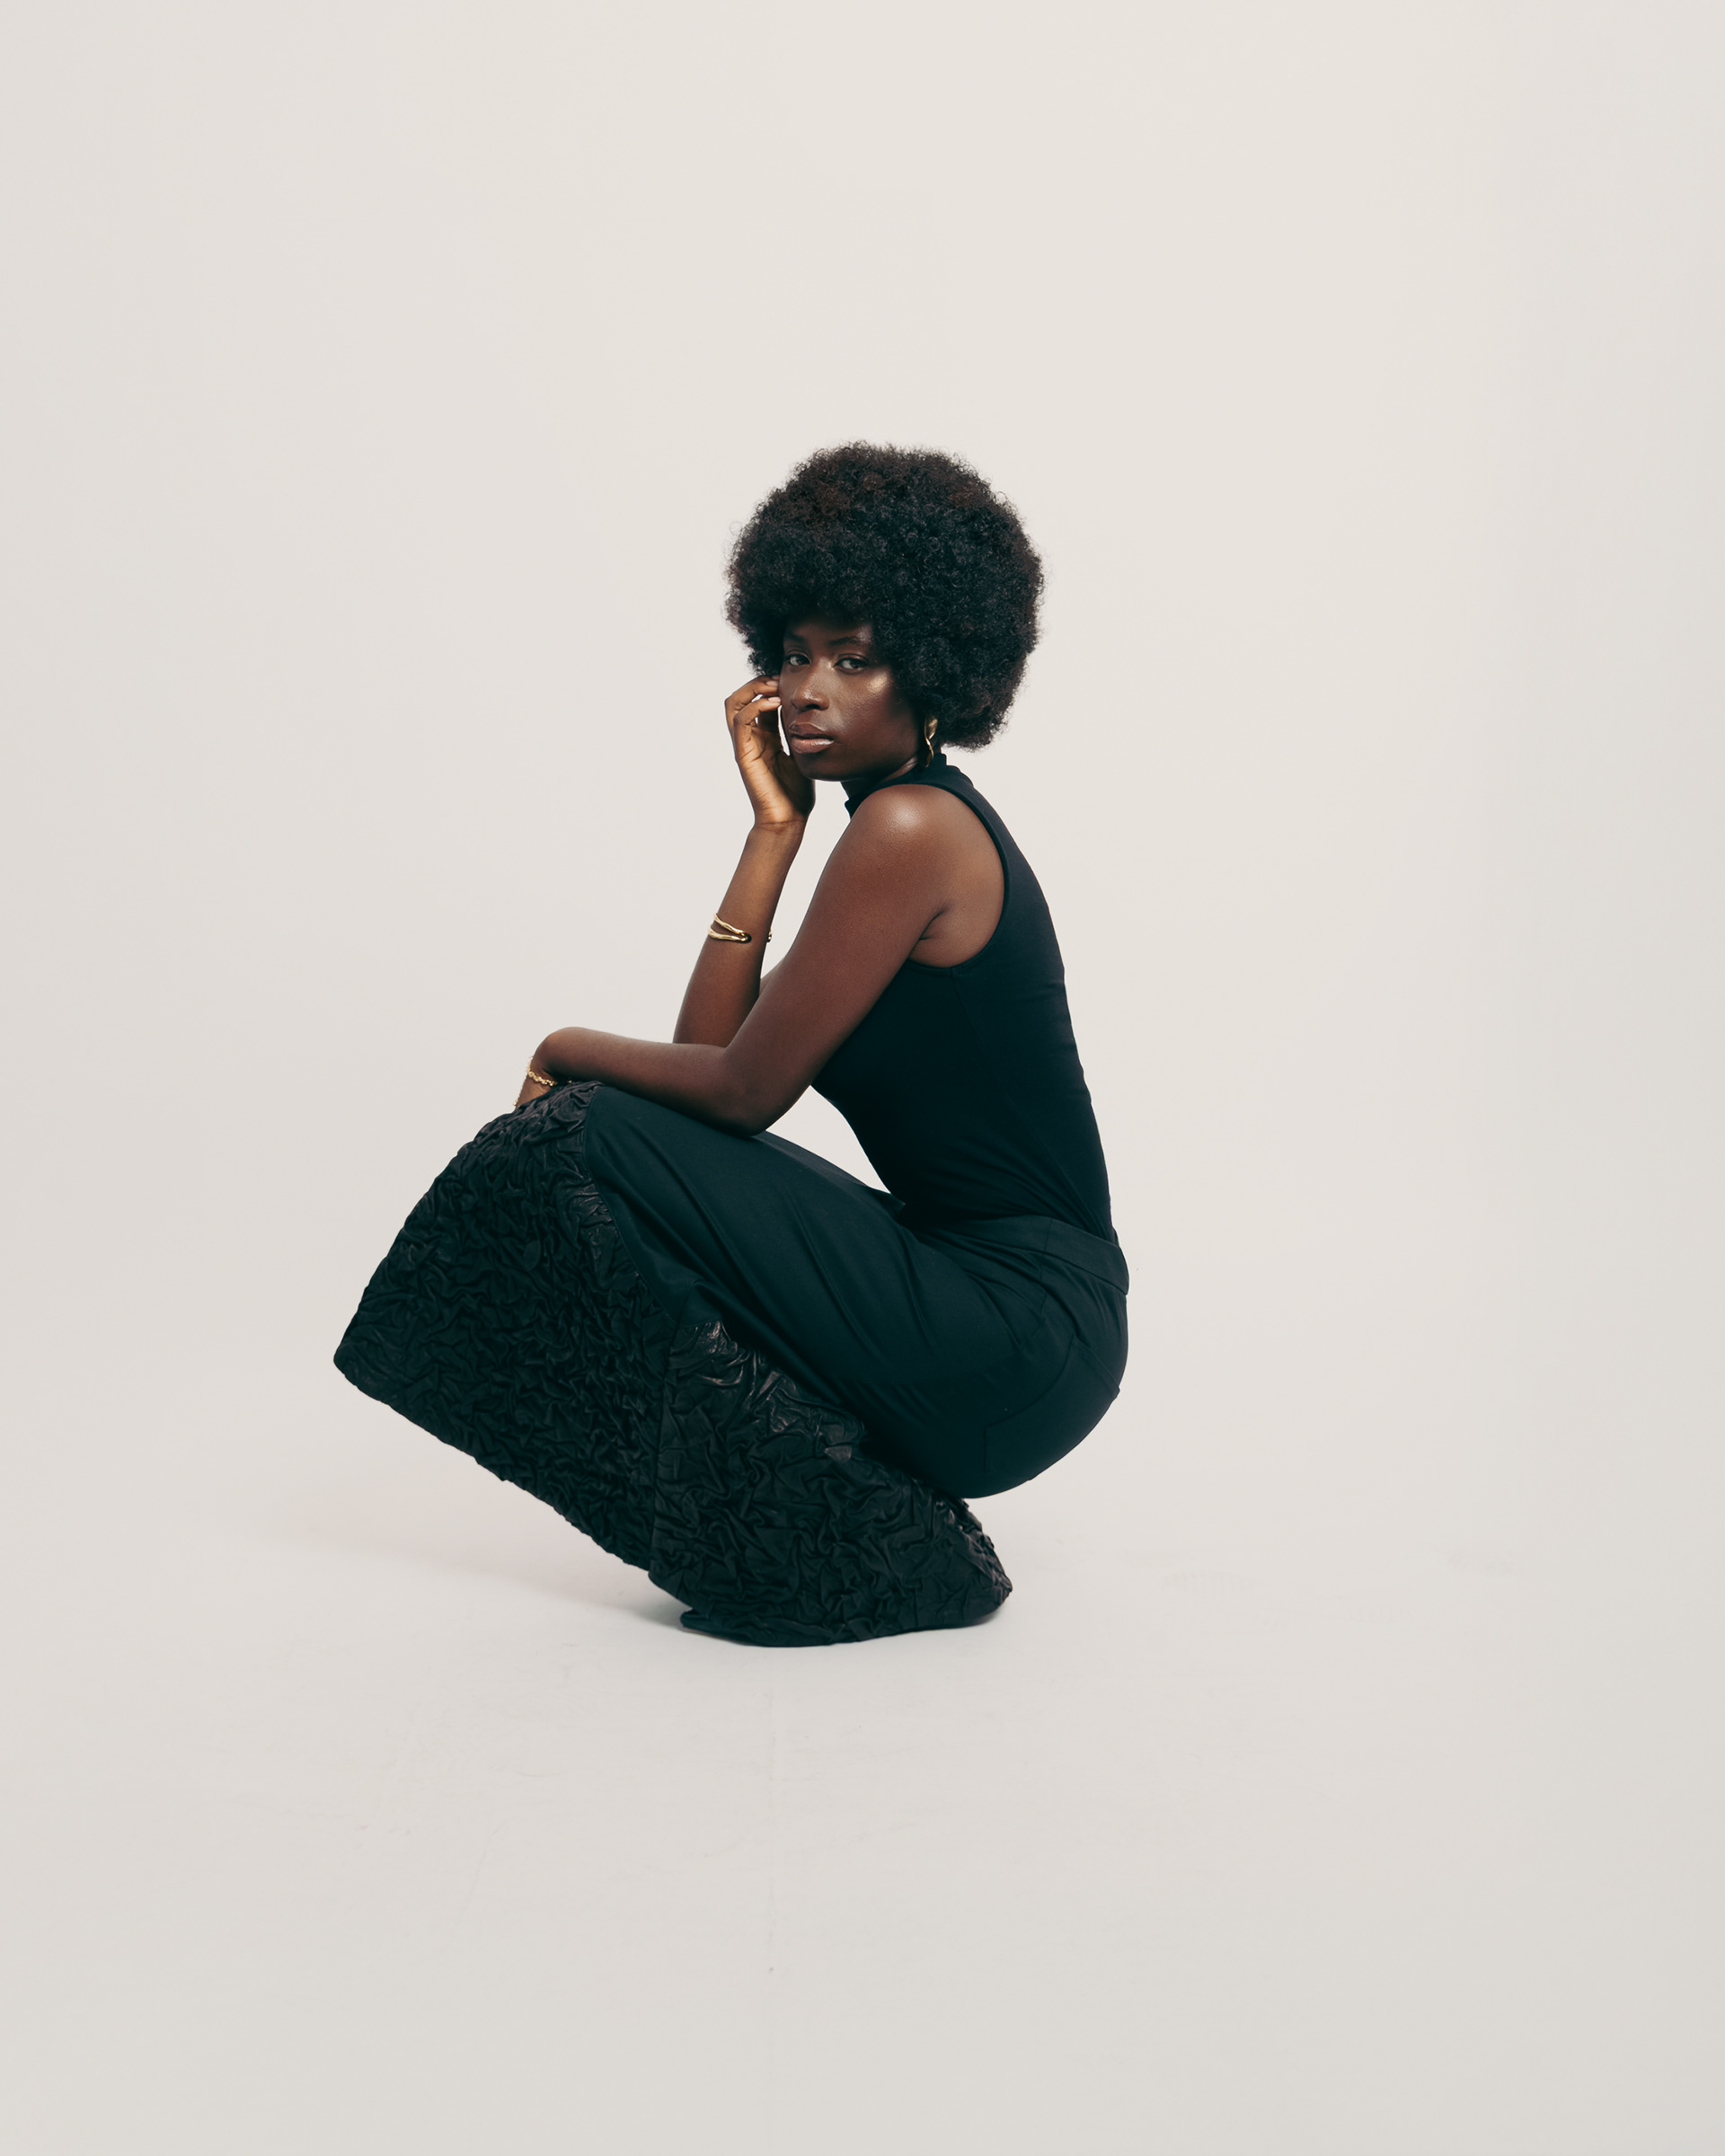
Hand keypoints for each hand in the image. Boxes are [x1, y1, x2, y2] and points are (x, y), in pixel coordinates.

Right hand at [725, 676, 813, 827]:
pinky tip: (773, 703)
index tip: (789, 680)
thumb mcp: (801, 753)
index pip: (759, 701)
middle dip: (758, 682)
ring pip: (734, 704)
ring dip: (752, 689)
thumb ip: (797, 733)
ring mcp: (745, 745)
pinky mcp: (743, 754)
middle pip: (741, 698)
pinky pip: (740, 722)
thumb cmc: (795, 793)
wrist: (789, 820)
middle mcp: (751, 738)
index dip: (771, 685)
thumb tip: (805, 712)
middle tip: (779, 680)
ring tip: (773, 686)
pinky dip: (754, 706)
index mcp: (765, 737)